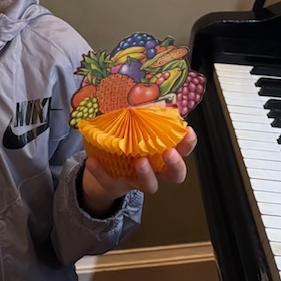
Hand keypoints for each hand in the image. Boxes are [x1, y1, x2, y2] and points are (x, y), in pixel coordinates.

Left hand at [81, 127, 196, 215]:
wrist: (105, 168)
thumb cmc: (126, 142)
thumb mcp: (134, 128)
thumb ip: (138, 116)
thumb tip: (135, 94)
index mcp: (163, 153)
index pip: (182, 150)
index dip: (188, 143)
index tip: (187, 131)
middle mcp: (156, 170)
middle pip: (175, 175)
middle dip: (175, 165)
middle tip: (168, 152)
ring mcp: (138, 180)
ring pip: (150, 185)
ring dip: (147, 174)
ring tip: (139, 161)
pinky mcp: (117, 185)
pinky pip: (110, 181)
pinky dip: (101, 172)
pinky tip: (93, 161)